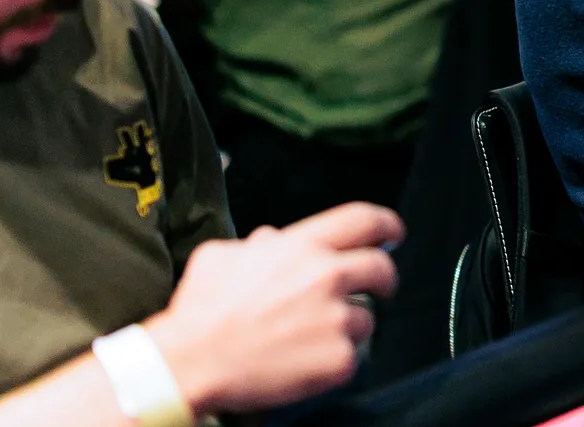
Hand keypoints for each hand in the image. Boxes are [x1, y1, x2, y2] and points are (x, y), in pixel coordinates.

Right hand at [146, 202, 402, 415]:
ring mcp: (336, 319)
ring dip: (348, 324)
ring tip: (311, 336)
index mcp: (302, 247)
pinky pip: (352, 355)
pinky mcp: (339, 359)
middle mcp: (328, 277)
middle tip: (377, 289)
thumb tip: (272, 238)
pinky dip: (334, 359)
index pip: (363, 220)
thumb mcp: (221, 256)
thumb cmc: (200, 311)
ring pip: (366, 317)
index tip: (393, 233)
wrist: (189, 364)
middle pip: (382, 268)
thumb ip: (255, 244)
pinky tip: (304, 361)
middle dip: (383, 279)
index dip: (386, 224)